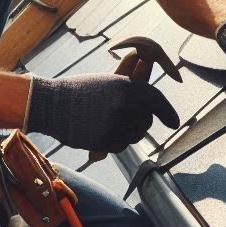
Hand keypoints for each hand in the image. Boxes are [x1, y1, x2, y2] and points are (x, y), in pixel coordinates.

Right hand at [24, 74, 180, 152]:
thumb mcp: (107, 82)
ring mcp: (117, 125)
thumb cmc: (78, 91)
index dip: (167, 113)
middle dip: (140, 122)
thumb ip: (130, 87)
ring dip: (126, 132)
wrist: (51, 104)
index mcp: (128, 86)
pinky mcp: (107, 141)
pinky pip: (120, 146)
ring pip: (134, 136)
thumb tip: (151, 80)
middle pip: (146, 121)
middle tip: (123, 118)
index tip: (174, 123)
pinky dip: (113, 142)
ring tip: (105, 121)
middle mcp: (126, 105)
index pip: (157, 101)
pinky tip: (98, 130)